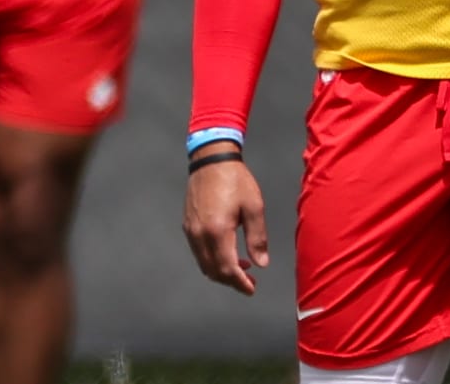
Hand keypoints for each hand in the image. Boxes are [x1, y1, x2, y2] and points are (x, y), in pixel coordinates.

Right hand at [183, 154, 268, 294]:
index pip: (227, 269)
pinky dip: (212, 259)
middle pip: (213, 271)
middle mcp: (200, 235)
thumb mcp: (254, 207)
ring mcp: (191, 231)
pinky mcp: (188, 225)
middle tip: (249, 282)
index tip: (251, 289)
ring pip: (204, 264)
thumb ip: (257, 238)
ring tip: (242, 267)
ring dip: (221, 271)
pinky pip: (198, 252)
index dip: (240, 283)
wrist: (211, 159)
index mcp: (217, 231)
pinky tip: (227, 252)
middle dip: (231, 281)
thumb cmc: (235, 180)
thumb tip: (261, 263)